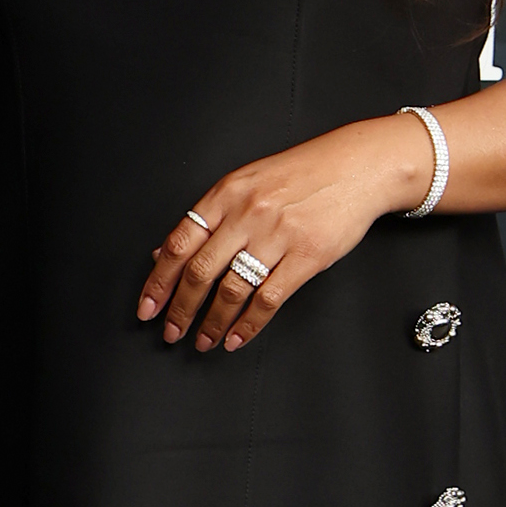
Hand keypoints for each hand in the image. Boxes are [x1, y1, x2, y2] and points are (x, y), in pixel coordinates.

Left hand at [137, 115, 433, 351]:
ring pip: (232, 290)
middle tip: (171, 331)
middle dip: (180, 308)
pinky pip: (269, 299)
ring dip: (212, 322)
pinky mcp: (307, 256)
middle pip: (200, 271)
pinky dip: (248, 324)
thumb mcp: (246, 183)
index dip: (159, 280)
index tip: (147, 307)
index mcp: (226, 194)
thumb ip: (208, 217)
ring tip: (205, 340)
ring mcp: (278, 235)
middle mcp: (247, 214)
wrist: (357, 166)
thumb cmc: (302, 174)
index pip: (180, 243)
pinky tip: (237, 337)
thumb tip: (165, 251)